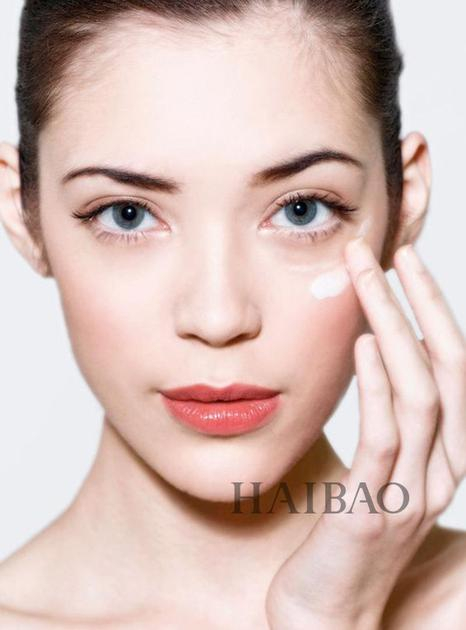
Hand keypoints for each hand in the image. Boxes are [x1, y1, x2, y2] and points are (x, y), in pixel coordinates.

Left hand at [265, 237, 465, 629]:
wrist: (324, 613)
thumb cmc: (343, 535)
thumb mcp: (376, 469)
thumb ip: (384, 419)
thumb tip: (374, 357)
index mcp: (442, 456)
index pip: (451, 368)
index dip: (435, 312)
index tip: (405, 264)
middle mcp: (441, 470)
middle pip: (446, 369)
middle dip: (422, 303)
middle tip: (391, 251)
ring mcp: (412, 491)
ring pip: (420, 393)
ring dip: (397, 327)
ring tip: (368, 278)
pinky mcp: (374, 510)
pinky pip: (386, 436)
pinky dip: (379, 384)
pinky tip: (364, 344)